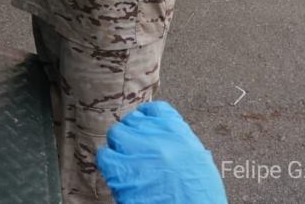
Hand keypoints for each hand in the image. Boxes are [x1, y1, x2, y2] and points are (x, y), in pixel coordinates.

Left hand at [96, 101, 227, 203]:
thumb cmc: (198, 196)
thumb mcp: (199, 162)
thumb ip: (180, 144)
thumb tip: (165, 140)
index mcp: (180, 134)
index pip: (157, 110)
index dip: (146, 117)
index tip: (142, 124)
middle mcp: (158, 138)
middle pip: (134, 121)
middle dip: (131, 133)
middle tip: (132, 148)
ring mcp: (140, 151)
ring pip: (117, 133)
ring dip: (118, 145)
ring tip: (123, 159)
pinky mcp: (124, 171)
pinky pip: (105, 156)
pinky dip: (108, 161)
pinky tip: (115, 171)